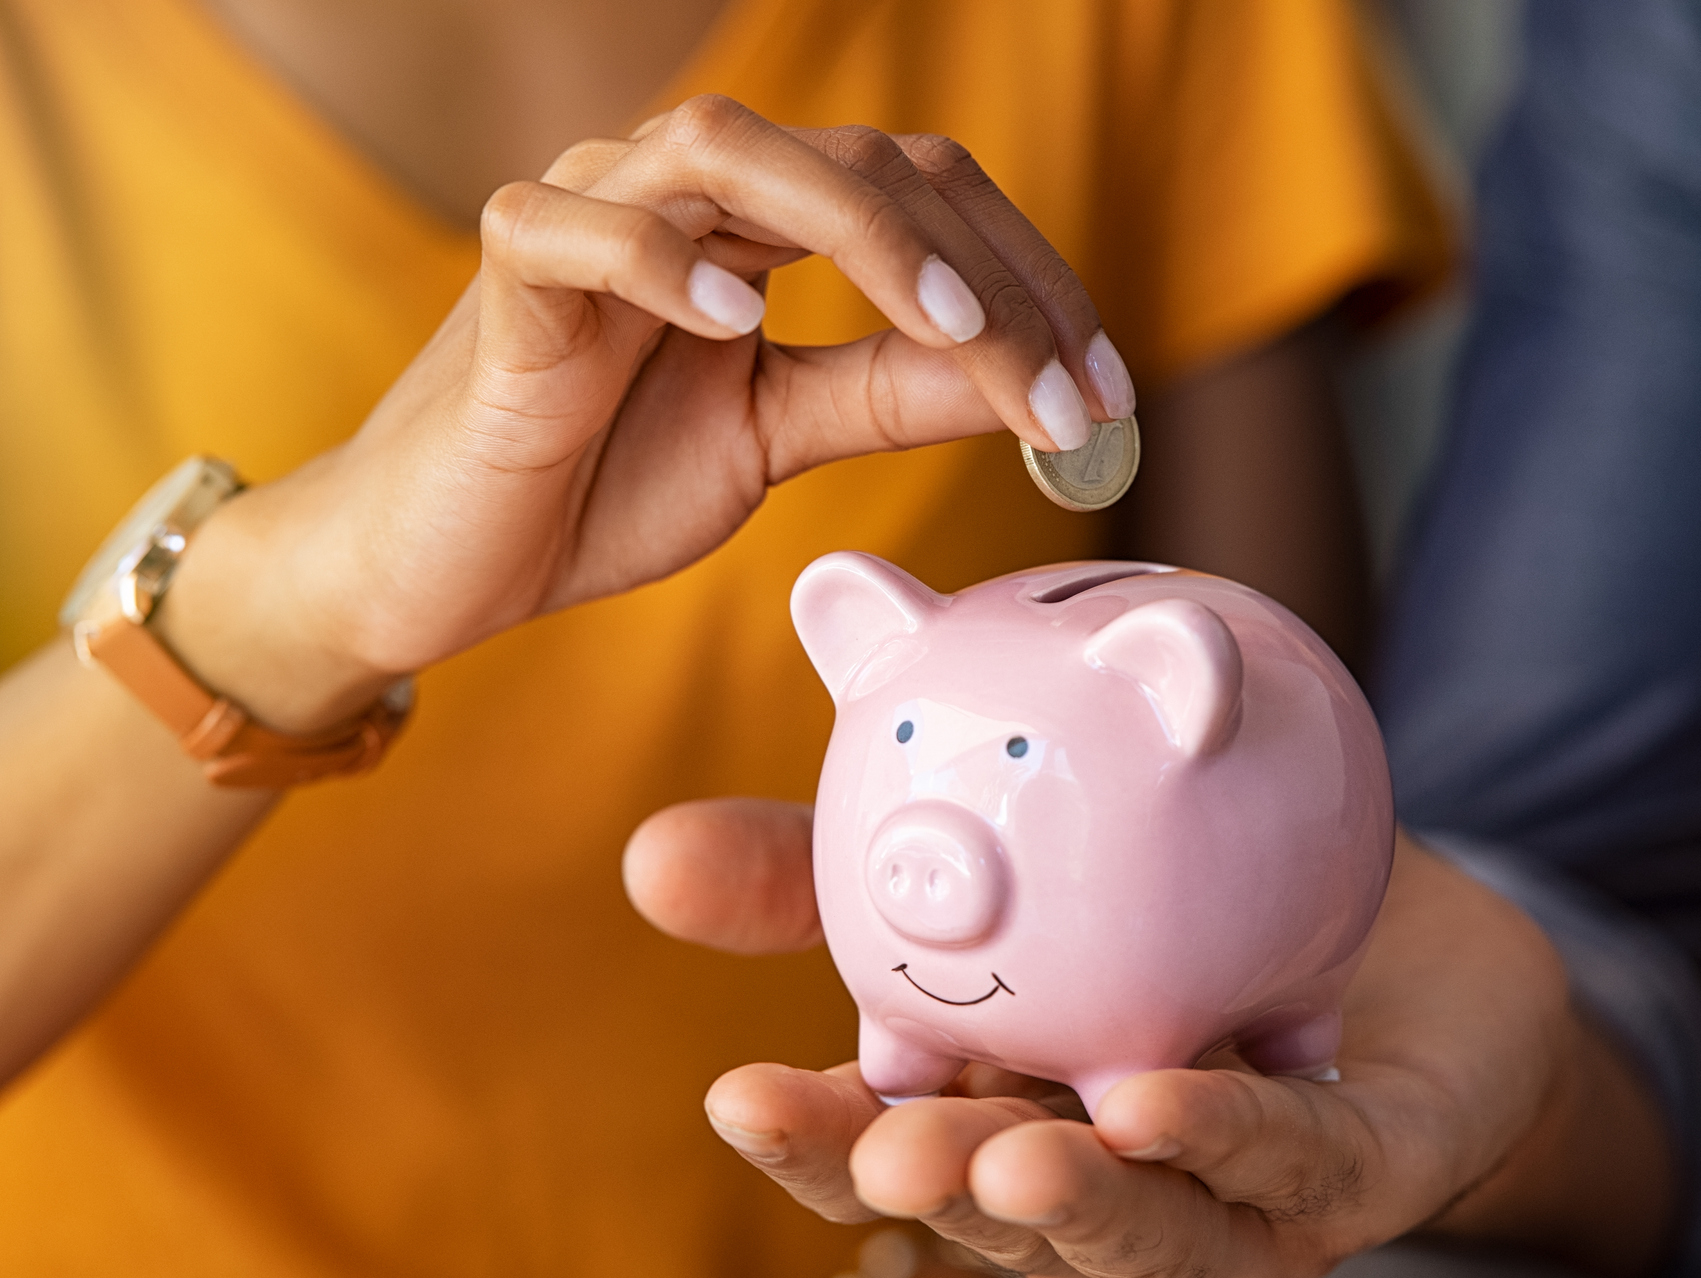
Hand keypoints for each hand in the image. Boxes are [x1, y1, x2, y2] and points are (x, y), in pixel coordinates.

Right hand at [159, 98, 1135, 729]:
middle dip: (986, 276)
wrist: (447, 559)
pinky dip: (656, 260)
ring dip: (865, 234)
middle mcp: (685, 190)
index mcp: (760, 223)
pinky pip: (573, 228)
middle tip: (1066, 394)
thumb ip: (886, 397)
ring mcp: (589, 213)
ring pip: (731, 149)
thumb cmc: (601, 482)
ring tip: (954, 334)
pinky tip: (735, 324)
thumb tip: (1022, 383)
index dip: (1029, 282)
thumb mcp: (775, 438)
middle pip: (865, 163)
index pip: (925, 197)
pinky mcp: (506, 277)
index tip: (1106, 399)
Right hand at [628, 804, 1676, 1277]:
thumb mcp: (1001, 865)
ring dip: (1072, 1204)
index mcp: (1000, 1114)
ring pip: (1141, 1227)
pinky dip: (1229, 1138)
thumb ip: (839, 869)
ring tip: (1007, 1161)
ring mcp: (1226, 1200)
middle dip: (932, 1192)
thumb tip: (648, 854)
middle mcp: (1099, 1182)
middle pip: (994, 1210)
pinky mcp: (1351, 1177)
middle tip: (883, 1150)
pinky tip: (1164, 1100)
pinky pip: (1290, 1164)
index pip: (888, 1148)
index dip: (816, 1139)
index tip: (737, 1094)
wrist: (1404, 925)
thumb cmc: (1182, 913)